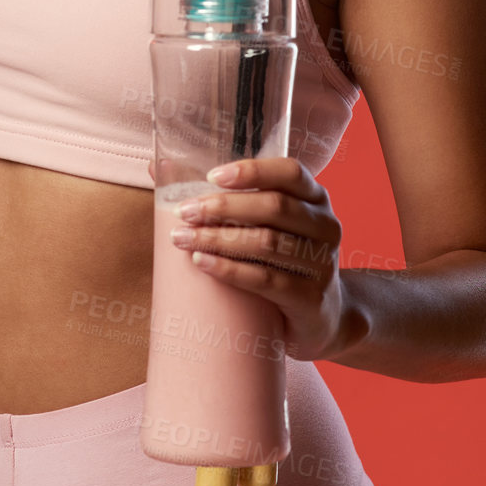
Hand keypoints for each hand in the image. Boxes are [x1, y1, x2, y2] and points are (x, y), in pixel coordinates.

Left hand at [167, 156, 355, 362]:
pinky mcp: (311, 300)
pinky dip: (231, 270)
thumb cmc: (282, 261)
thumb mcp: (267, 226)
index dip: (252, 171)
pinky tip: (202, 263)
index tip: (211, 177)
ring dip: (219, 239)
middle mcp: (326, 226)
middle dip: (223, 207)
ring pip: (267, 244)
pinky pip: (267, 281)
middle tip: (183, 212)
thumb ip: (224, 196)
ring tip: (182, 239)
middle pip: (274, 207)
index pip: (290, 172)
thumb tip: (159, 167)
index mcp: (316, 199)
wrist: (323, 319)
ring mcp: (323, 264)